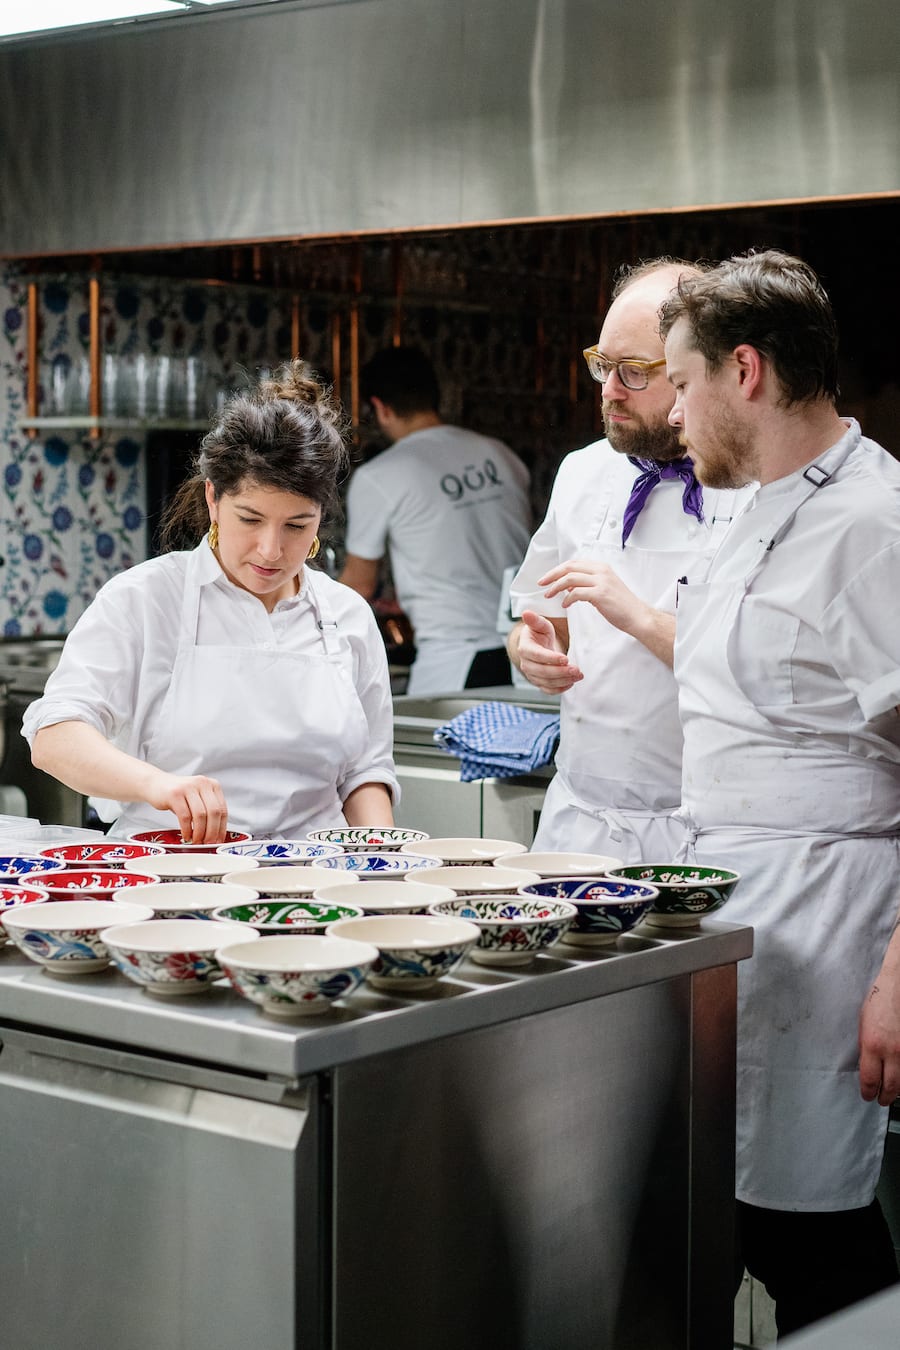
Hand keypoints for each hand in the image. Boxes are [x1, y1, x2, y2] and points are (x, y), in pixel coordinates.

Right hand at [145, 771, 229, 844]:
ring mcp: (188, 787)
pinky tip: (186, 835)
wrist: (156, 784)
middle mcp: (202, 783)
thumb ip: (207, 812)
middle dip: (212, 832)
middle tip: (208, 843)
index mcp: (212, 785)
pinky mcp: (175, 794)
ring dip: (199, 832)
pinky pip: (185, 816)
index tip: (218, 840)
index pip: (223, 809)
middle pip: (214, 812)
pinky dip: (187, 829)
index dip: (221, 828)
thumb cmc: (178, 795)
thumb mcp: (197, 799)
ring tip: (196, 841)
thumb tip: (215, 835)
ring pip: (200, 815)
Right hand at [515, 610, 582, 693]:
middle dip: (561, 672)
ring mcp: (531, 675)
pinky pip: (548, 690)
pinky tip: (571, 682)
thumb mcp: (540, 625)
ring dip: (564, 680)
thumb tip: (526, 613)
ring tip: (579, 675)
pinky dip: (560, 689)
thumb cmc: (539, 634)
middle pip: (542, 672)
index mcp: (525, 648)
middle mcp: (526, 664)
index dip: (551, 658)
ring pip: (546, 682)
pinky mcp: (538, 682)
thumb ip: (535, 620)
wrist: (536, 646)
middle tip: (577, 669)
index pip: (537, 655)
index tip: (565, 658)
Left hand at [538, 557, 650, 634]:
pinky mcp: (600, 594)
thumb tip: (568, 584)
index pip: (574, 563)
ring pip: (570, 578)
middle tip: (541, 584)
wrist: (638, 616)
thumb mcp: (603, 588)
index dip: (557, 569)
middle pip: (569, 567)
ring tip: (549, 595)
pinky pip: (576, 593)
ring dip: (556, 587)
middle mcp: (601, 571)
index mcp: (601, 567)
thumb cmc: (621, 605)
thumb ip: (587, 583)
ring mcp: (601, 581)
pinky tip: (565, 604)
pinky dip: (567, 598)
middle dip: (552, 575)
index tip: (547, 578)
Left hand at [858, 967, 899, 1106]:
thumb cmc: (880, 1000)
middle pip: (891, 1087)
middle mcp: (892, 1051)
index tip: (867, 1096)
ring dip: (898, 1090)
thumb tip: (868, 1067)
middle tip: (881, 1100)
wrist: (899, 985)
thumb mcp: (863, 1024)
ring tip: (893, 1092)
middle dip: (885, 1097)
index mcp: (873, 1045)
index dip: (868, 1092)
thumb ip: (866, 1048)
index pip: (870, 1080)